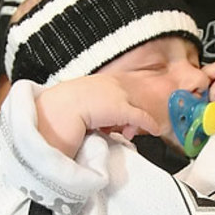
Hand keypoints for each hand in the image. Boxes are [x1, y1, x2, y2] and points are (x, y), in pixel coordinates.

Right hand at [36, 74, 160, 156]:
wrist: (59, 110)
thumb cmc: (58, 108)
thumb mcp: (70, 102)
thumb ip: (81, 106)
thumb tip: (84, 118)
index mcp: (94, 82)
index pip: (114, 90)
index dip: (117, 103)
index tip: (113, 115)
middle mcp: (108, 85)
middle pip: (126, 98)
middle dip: (126, 114)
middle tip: (122, 127)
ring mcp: (117, 96)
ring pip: (133, 109)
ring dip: (131, 122)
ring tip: (126, 133)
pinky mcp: (123, 110)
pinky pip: (141, 118)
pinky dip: (149, 125)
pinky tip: (155, 131)